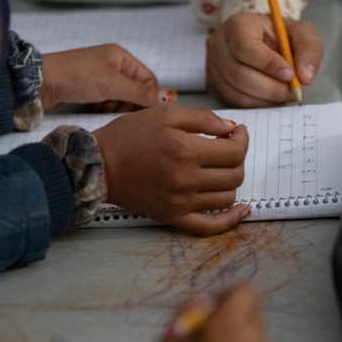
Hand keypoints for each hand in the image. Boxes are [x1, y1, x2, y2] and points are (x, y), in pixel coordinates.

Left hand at [39, 44, 174, 112]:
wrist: (39, 83)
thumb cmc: (76, 77)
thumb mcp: (112, 84)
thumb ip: (141, 93)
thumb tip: (170, 97)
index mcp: (121, 57)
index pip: (148, 80)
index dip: (147, 97)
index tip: (140, 112)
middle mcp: (112, 64)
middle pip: (135, 90)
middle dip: (129, 103)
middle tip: (117, 111)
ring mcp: (99, 76)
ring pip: (120, 98)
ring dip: (116, 107)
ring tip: (104, 110)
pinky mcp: (87, 88)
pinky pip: (106, 101)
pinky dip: (104, 108)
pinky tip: (95, 111)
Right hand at [92, 106, 249, 235]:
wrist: (99, 165)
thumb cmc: (128, 137)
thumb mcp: (164, 114)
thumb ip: (202, 118)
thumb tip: (232, 130)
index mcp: (186, 151)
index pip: (235, 152)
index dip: (242, 140)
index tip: (237, 133)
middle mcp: (186, 180)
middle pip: (234, 175)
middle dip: (237, 158)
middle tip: (227, 148)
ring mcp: (181, 202)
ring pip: (227, 198)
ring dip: (231, 181)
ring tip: (220, 169)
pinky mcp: (173, 217)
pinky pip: (209, 226)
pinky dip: (229, 221)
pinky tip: (241, 210)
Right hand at [157, 284, 270, 341]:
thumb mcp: (171, 338)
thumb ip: (188, 310)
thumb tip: (202, 300)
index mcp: (230, 326)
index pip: (245, 292)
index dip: (228, 296)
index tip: (216, 307)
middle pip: (254, 315)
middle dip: (236, 320)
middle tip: (212, 337)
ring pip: (259, 341)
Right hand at [206, 12, 323, 107]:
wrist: (265, 42)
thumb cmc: (281, 36)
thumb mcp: (301, 33)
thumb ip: (309, 49)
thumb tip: (305, 77)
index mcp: (238, 25)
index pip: (246, 48)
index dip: (268, 65)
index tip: (289, 74)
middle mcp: (219, 45)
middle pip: (239, 74)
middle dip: (271, 88)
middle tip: (292, 91)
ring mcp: (213, 67)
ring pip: (237, 92)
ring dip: (266, 99)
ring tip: (284, 94)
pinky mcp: (215, 86)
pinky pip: (235, 103)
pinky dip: (258, 105)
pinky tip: (271, 98)